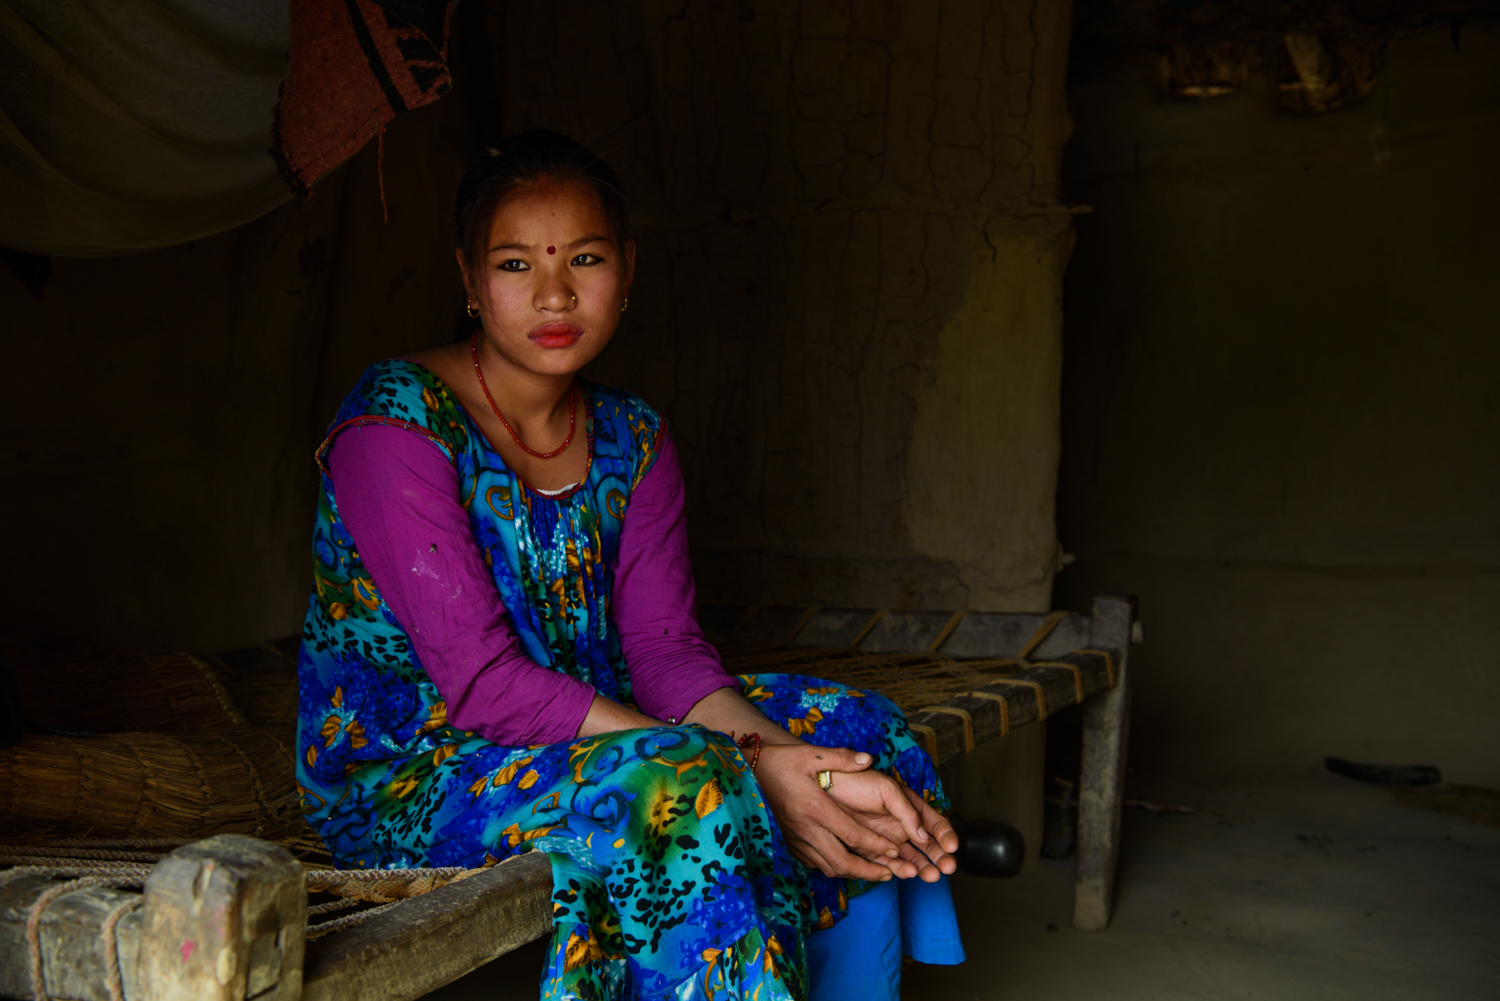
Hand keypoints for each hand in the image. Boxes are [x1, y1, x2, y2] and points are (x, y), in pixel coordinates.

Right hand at [754, 744, 912, 881]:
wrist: (744, 774)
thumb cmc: (778, 761)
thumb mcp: (809, 754)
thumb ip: (840, 758)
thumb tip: (868, 759)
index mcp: (816, 808)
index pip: (853, 835)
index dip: (877, 846)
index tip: (896, 851)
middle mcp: (806, 828)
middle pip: (842, 861)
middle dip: (869, 871)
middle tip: (891, 873)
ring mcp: (795, 839)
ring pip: (828, 866)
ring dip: (853, 873)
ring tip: (873, 874)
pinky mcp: (787, 843)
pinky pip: (813, 863)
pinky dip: (831, 868)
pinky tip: (843, 864)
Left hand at [826, 773, 958, 881]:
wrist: (827, 788)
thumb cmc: (858, 782)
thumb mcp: (888, 790)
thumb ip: (907, 812)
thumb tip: (924, 835)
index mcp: (911, 807)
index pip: (935, 824)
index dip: (946, 836)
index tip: (952, 847)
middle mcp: (903, 825)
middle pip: (928, 846)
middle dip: (940, 857)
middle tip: (948, 867)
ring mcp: (888, 840)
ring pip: (911, 858)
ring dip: (923, 867)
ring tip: (931, 875)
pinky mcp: (872, 851)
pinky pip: (889, 864)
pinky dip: (899, 870)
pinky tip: (908, 873)